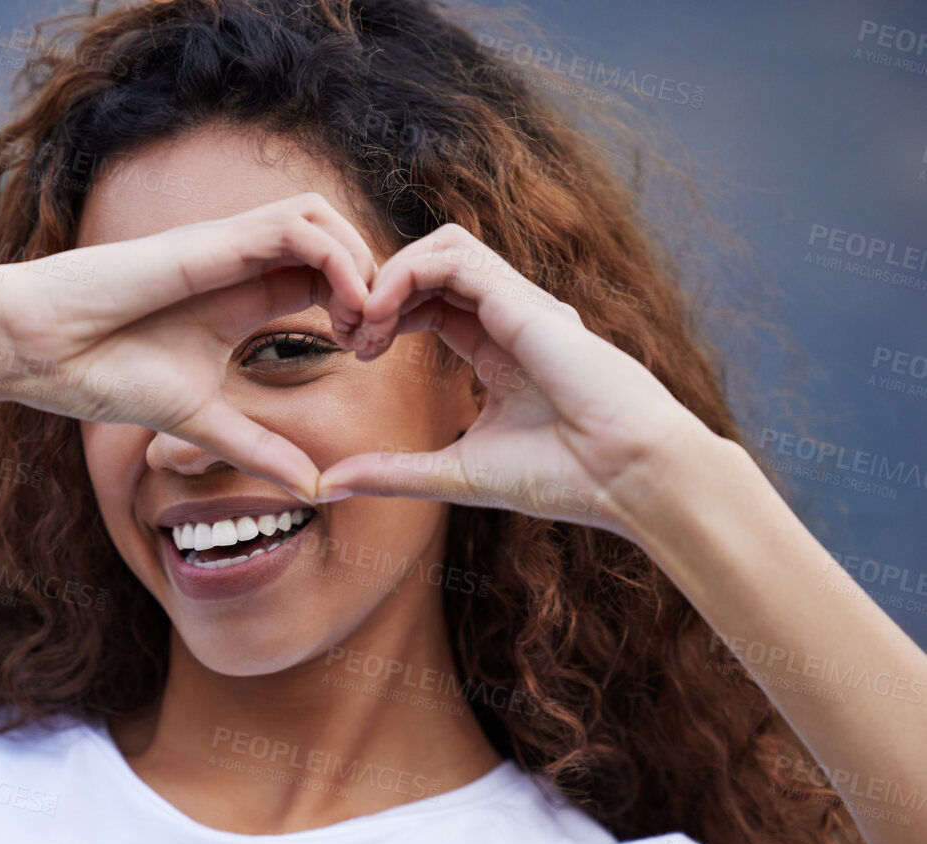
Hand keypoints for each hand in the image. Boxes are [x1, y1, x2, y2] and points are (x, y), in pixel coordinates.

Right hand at [0, 193, 377, 498]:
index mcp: (244, 299)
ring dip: (362, 263)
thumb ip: (261, 450)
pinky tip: (345, 311)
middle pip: (337, 240)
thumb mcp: (204, 423)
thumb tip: (314, 490)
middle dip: (375, 283)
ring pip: (324, 218)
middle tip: (378, 343)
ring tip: (365, 325)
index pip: (327, 277)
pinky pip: (297, 224)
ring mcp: (229, 248)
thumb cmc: (107, 376)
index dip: (363, 308)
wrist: (44, 351)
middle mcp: (243, 265)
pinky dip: (337, 258)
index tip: (369, 358)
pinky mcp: (213, 242)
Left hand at [313, 222, 715, 535]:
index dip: (384, 315)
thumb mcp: (452, 474)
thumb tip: (327, 485)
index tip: (354, 352)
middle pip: (431, 267)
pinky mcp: (523, 301)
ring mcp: (521, 304)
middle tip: (347, 334)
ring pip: (442, 247)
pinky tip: (381, 315)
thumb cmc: (560, 479)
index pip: (431, 303)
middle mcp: (511, 318)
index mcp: (498, 351)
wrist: (625, 477)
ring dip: (389, 276)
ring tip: (363, 323)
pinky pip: (454, 256)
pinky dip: (407, 273)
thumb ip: (391, 473)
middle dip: (378, 291)